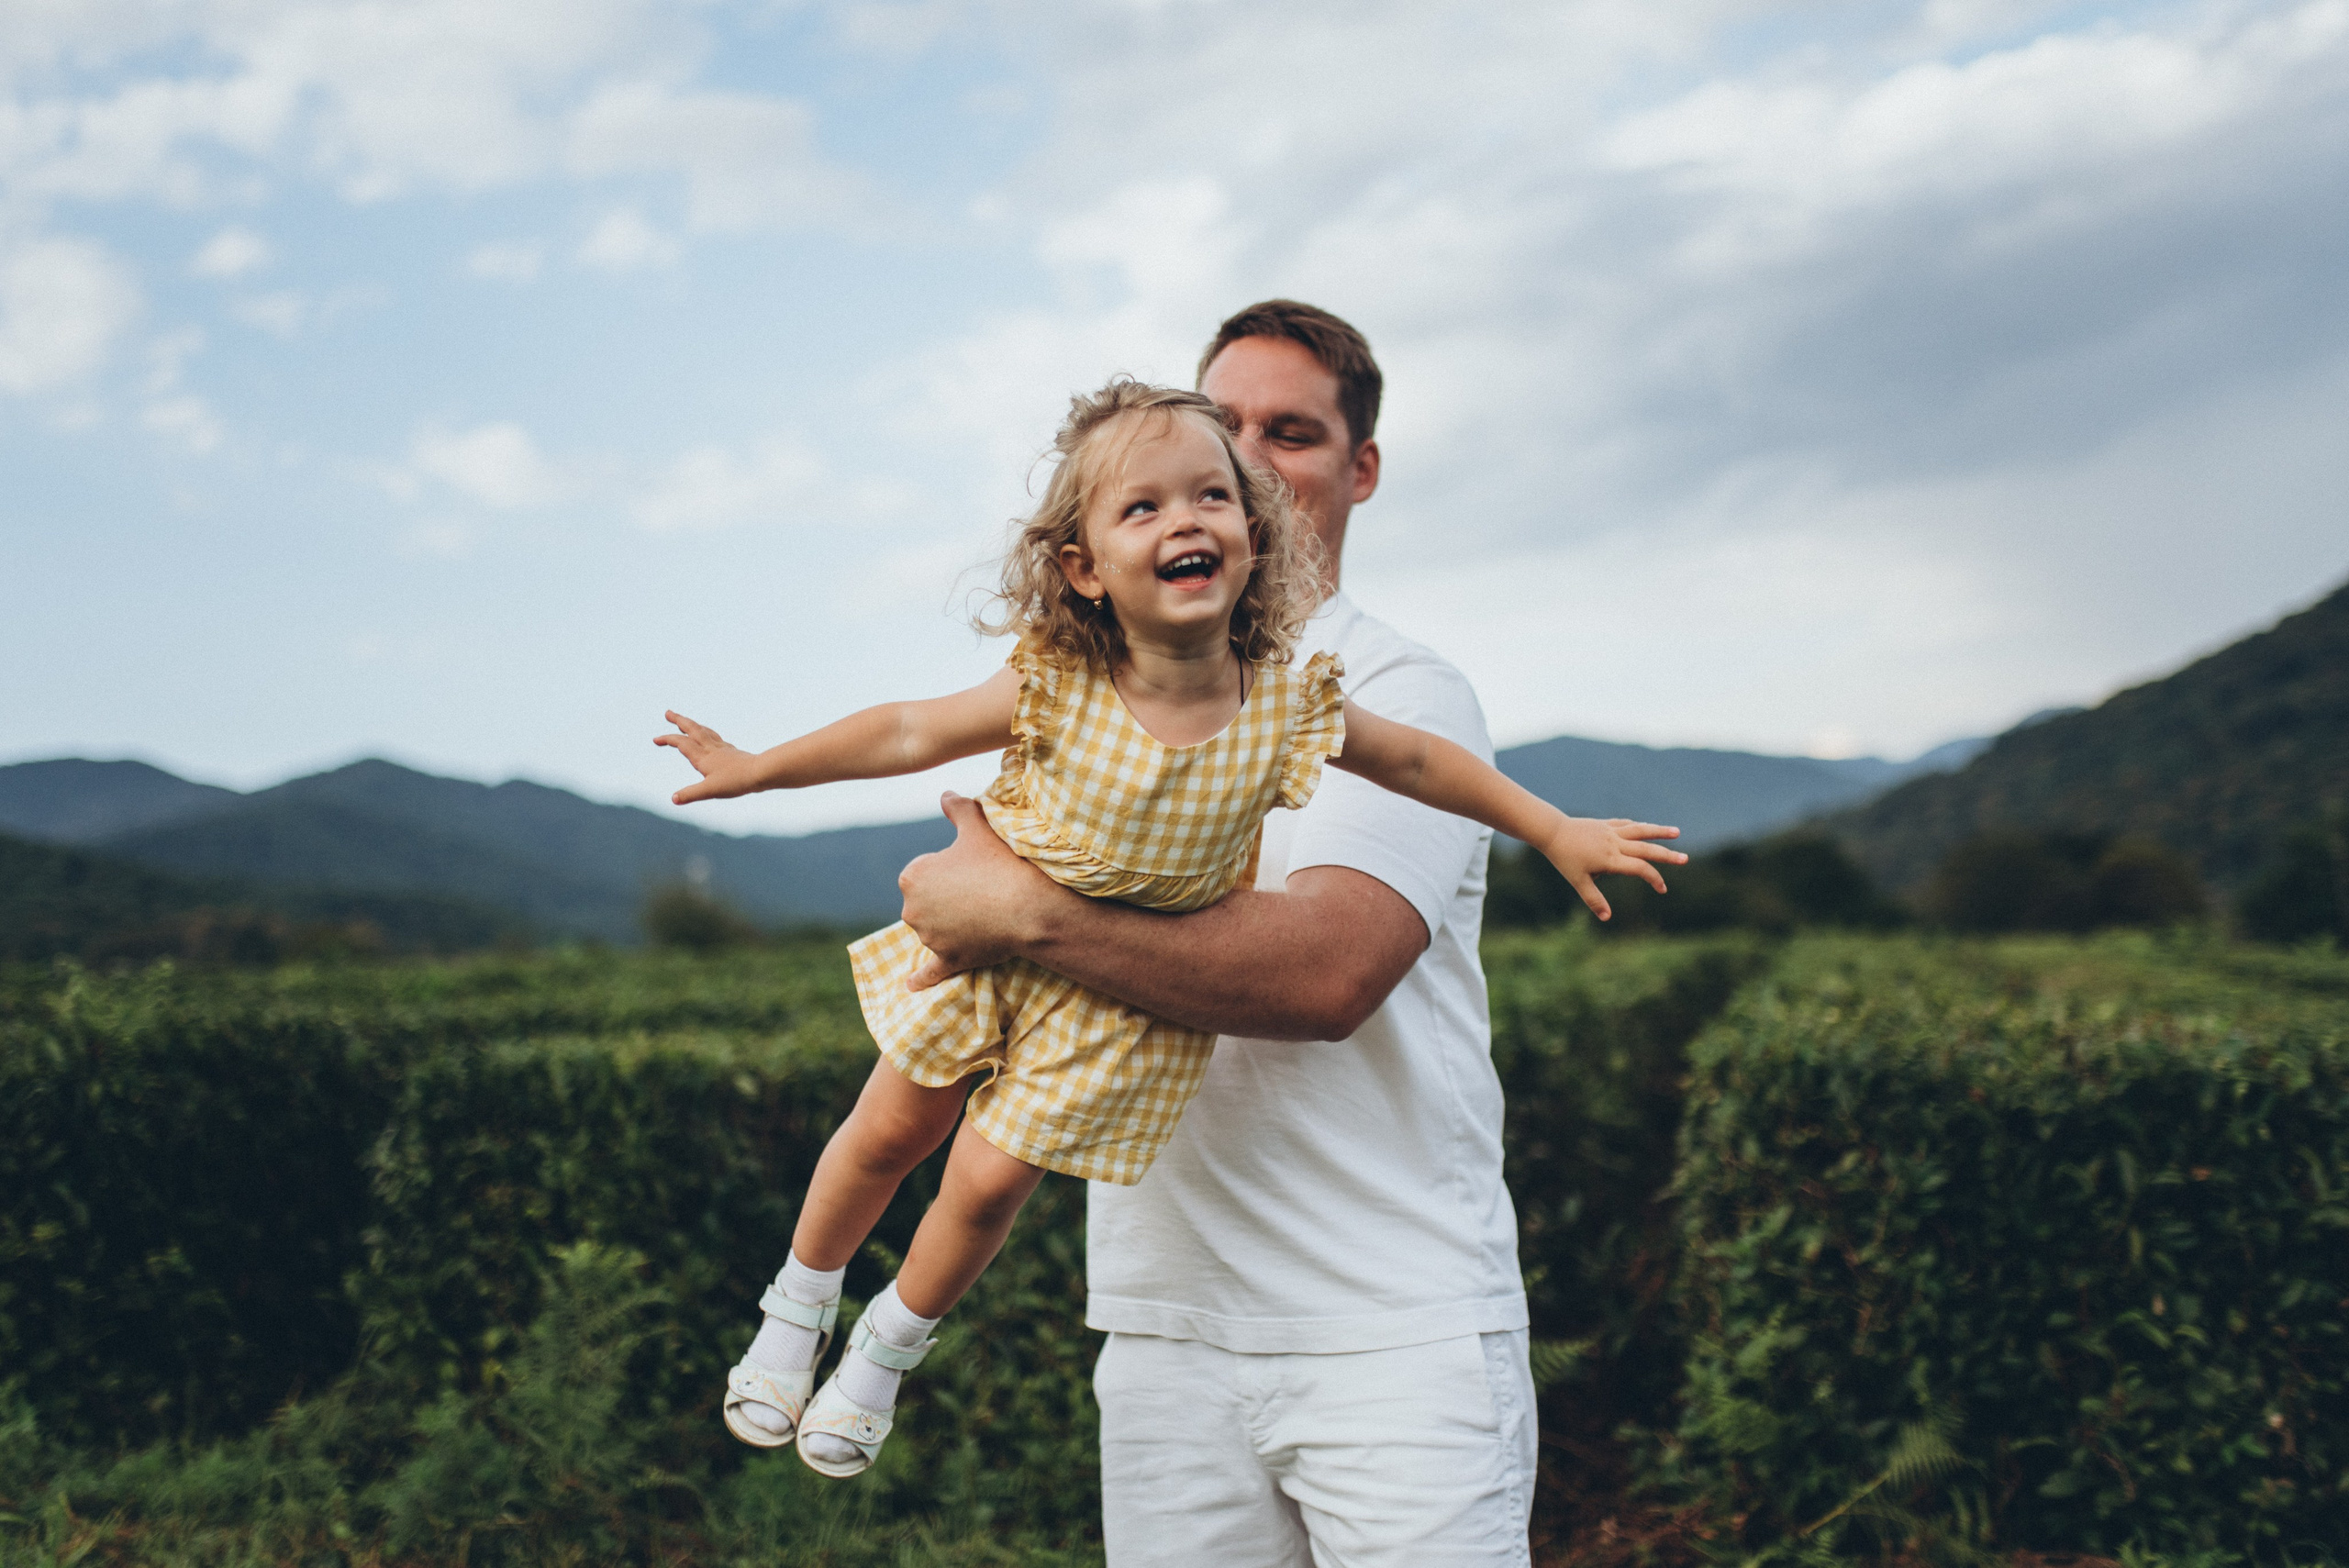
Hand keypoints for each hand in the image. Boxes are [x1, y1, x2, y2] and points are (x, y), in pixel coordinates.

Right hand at [655, 710, 762, 803]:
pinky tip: (710, 738)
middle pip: (693, 729)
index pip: (682, 743)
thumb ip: (691, 794)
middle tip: (668, 712)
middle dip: (679, 721)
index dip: (668, 739)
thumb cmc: (736, 782)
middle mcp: (711, 749)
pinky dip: (707, 733)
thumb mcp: (710, 791)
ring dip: (693, 725)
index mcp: (703, 757)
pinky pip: (715, 738)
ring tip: (686, 722)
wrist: (761, 773)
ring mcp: (722, 748)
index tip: (656, 739)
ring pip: (704, 731)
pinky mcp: (731, 751)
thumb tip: (673, 799)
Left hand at [898, 792, 1060, 989]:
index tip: (973, 869)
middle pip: (926, 902)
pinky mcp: (948, 960)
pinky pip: (930, 972)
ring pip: (934, 930)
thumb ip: (958, 808)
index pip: (924, 870)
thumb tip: (945, 794)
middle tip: (982, 890)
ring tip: (985, 913)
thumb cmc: (1004, 862)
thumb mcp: (979, 827)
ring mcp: (930, 938)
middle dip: (946, 898)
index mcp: (912, 875)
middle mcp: (912, 909)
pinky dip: (921, 978)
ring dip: (951, 925)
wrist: (1031, 907)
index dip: (949, 869)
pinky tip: (911, 985)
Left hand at [1538, 817, 1685, 921]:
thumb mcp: (1578, 882)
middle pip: (1646, 849)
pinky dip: (1638, 827)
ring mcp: (1611, 832)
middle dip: (1667, 855)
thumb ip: (1593, 899)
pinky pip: (1626, 825)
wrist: (1552, 831)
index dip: (1654, 878)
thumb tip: (1606, 918)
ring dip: (1659, 831)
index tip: (1662, 889)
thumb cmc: (1565, 859)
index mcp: (1611, 859)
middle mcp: (1615, 843)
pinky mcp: (1605, 824)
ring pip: (1640, 831)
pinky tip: (1646, 827)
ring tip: (1677, 833)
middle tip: (1685, 859)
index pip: (1640, 868)